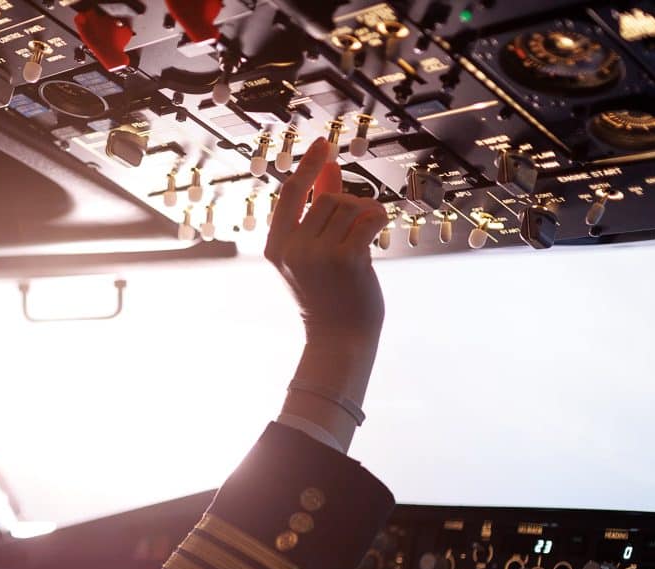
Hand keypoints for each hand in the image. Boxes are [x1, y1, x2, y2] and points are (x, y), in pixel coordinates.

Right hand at [264, 138, 390, 349]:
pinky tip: (377, 234)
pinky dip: (378, 219)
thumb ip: (317, 209)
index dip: (308, 166)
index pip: (291, 194)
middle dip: (348, 207)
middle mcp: (293, 249)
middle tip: (354, 234)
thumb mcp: (311, 252)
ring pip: (350, 207)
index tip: (323, 143)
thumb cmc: (327, 296)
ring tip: (363, 241)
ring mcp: (318, 255)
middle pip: (329, 199)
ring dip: (365, 216)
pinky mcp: (346, 260)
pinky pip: (369, 217)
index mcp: (276, 247)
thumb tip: (328, 169)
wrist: (339, 339)